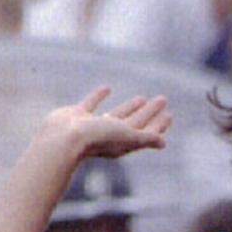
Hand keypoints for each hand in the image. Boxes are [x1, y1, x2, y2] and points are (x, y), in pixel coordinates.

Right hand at [41, 86, 170, 159]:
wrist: (61, 137)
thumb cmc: (97, 138)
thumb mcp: (127, 136)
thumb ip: (145, 138)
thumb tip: (163, 143)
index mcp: (123, 142)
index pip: (146, 133)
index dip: (158, 125)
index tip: (169, 114)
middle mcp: (109, 136)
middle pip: (135, 122)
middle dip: (149, 113)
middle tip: (162, 99)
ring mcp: (92, 126)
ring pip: (117, 115)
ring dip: (130, 107)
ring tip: (143, 98)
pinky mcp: (77, 115)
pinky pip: (91, 103)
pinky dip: (99, 96)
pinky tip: (106, 88)